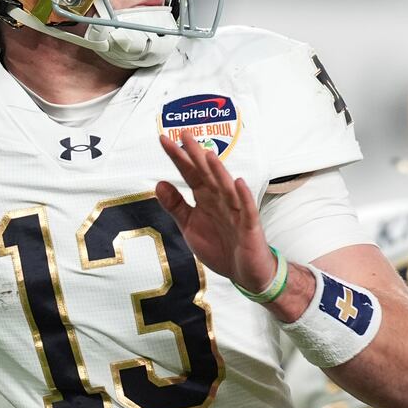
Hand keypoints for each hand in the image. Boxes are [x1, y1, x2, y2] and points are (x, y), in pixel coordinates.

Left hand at [156, 135, 277, 293]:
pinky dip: (244, 197)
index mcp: (205, 199)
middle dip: (196, 155)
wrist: (244, 273)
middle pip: (207, 174)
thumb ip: (175, 206)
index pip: (190, 173)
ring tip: (208, 155)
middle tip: (185, 135)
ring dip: (218, 172)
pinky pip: (247, 210)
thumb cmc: (220, 247)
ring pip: (226, 188)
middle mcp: (220, 200)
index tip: (164, 140)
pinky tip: (238, 184)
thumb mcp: (189, 227)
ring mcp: (236, 212)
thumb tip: (158, 184)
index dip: (178, 158)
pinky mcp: (249, 227)